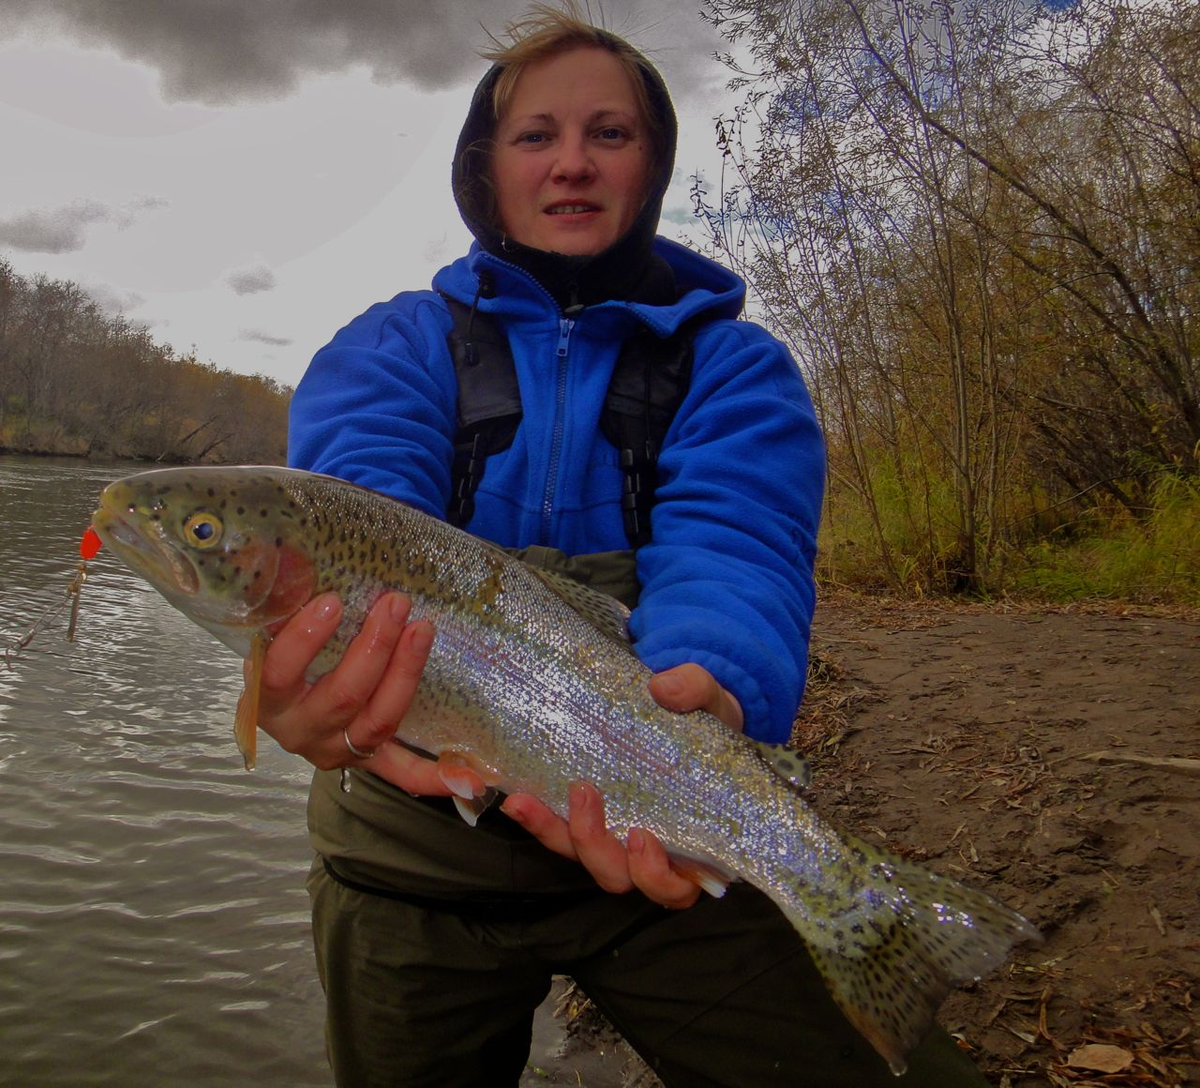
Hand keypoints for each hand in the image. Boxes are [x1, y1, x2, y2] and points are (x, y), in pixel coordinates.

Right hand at [250, 591, 471, 796]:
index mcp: (268, 701)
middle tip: (396, 604)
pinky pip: (402, 772)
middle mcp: (301, 732)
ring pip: (379, 722)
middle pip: (343, 696)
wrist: (288, 707)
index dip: (305, 640)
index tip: (333, 601)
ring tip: (422, 630)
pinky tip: (468, 776)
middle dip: (375, 647)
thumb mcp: (275, 633)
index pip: (279, 674)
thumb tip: (300, 554)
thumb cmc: (286, 657)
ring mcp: (336, 751)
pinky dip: (434, 775)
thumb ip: (289, 604)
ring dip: (406, 674)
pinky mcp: (367, 761)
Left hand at [500, 663, 743, 906]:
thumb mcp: (712, 700)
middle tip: (583, 793)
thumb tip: (664, 689)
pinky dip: (537, 817)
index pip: (676, 886)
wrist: (684, 708)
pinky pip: (559, 830)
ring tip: (522, 801)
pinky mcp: (584, 815)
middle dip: (593, 844)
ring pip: (580, 856)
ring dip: (551, 832)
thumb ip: (695, 691)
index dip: (657, 875)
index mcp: (693, 842)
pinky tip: (515, 794)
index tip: (642, 836)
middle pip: (618, 875)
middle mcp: (649, 849)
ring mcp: (613, 834)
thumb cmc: (707, 720)